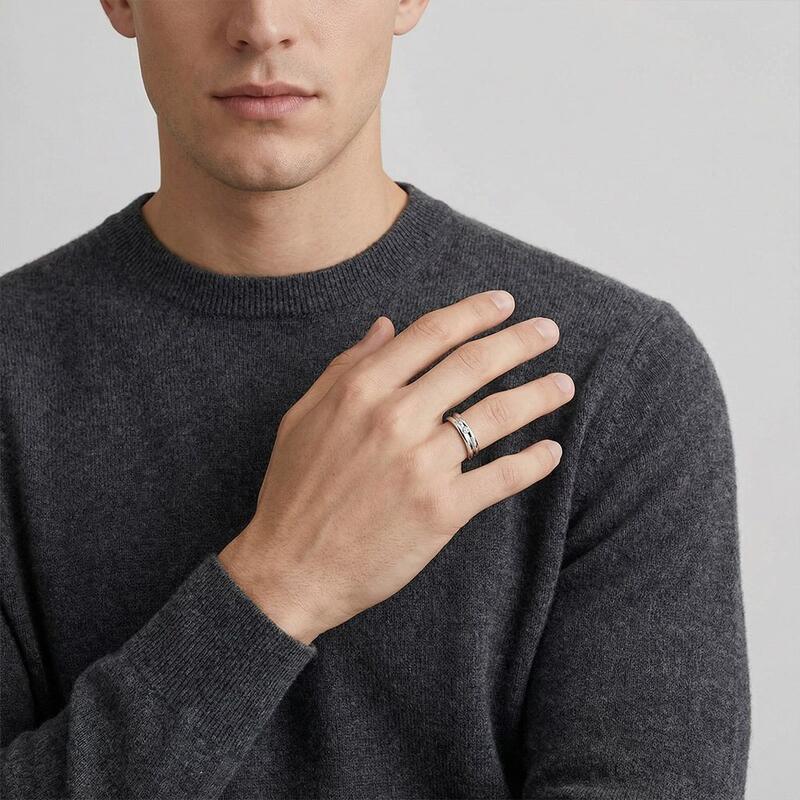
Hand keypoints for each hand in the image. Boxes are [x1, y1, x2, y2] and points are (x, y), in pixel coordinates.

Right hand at [219, 290, 573, 643]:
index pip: (432, 334)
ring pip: (496, 416)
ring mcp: (422, 464)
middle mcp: (396, 418)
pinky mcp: (442, 510)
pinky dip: (533, 462)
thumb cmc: (293, 491)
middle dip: (520, 342)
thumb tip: (386, 325)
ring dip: (538, 395)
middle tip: (549, 330)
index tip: (504, 303)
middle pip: (474, 364)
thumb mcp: (303, 415)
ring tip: (564, 385)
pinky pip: (501, 477)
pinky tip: (551, 451)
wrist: (291, 567)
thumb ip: (347, 366)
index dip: (474, 312)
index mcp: (361, 389)